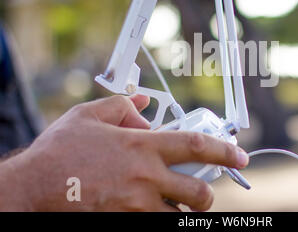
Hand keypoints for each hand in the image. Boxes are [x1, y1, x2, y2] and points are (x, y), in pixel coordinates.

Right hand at [0, 95, 248, 210]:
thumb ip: (122, 104)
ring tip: (173, 203)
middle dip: (207, 195)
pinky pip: (154, 226)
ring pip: (179, 217)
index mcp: (143, 146)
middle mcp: (146, 176)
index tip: (241, 157)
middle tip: (203, 191)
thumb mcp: (91, 115)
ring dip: (182, 212)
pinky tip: (150, 210)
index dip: (223, 151)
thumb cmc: (61, 149)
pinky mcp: (124, 221)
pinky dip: (160, 219)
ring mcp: (136, 204)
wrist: (33, 185)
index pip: (195, 145)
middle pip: (197, 192)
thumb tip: (142, 100)